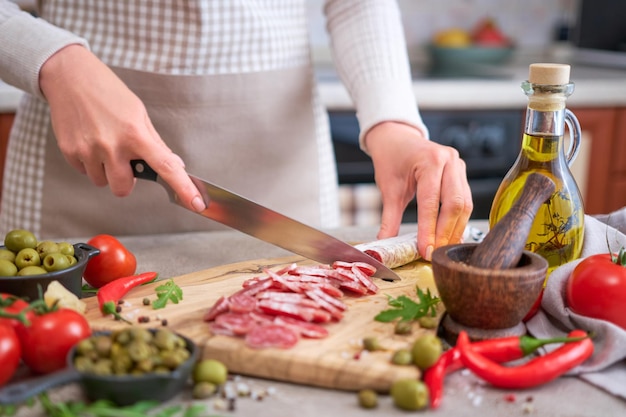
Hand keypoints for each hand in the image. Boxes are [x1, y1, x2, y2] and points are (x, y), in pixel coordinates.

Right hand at [38, 45, 205, 211]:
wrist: (70, 76)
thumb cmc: (108, 93)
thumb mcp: (138, 113)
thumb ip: (155, 142)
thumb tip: (174, 164)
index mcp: (136, 134)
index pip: (165, 167)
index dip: (183, 188)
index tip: (196, 203)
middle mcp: (112, 145)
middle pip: (123, 188)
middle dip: (125, 180)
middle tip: (124, 160)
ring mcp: (88, 149)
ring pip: (102, 182)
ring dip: (106, 170)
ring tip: (103, 144)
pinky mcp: (69, 151)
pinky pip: (84, 172)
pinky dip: (89, 162)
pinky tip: (89, 141)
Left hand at [365, 121, 472, 260]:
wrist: (397, 139)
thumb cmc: (392, 160)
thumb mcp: (388, 189)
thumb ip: (389, 219)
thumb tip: (385, 244)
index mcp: (430, 160)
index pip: (431, 202)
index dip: (428, 229)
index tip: (424, 250)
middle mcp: (449, 161)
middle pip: (455, 204)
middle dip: (445, 232)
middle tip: (434, 253)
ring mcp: (459, 166)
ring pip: (465, 204)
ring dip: (455, 230)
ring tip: (442, 249)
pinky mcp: (462, 174)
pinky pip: (465, 201)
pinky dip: (458, 221)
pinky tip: (450, 236)